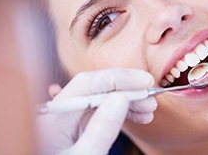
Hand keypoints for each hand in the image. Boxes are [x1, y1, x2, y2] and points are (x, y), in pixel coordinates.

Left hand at [37, 68, 156, 154]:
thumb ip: (101, 129)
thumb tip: (121, 98)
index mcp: (56, 115)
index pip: (89, 83)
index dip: (119, 78)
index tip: (145, 81)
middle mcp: (61, 109)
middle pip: (97, 86)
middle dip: (127, 88)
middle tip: (151, 97)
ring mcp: (70, 114)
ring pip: (102, 96)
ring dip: (128, 99)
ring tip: (148, 109)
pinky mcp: (78, 122)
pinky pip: (101, 108)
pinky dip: (120, 109)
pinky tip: (137, 115)